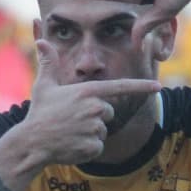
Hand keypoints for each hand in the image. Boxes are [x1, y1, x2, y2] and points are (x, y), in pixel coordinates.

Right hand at [18, 40, 159, 164]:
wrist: (32, 142)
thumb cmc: (39, 112)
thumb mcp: (44, 85)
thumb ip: (48, 63)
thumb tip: (41, 41)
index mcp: (87, 91)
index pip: (121, 87)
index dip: (141, 86)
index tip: (158, 86)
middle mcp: (95, 108)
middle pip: (108, 112)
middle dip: (95, 117)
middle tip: (73, 120)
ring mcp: (94, 128)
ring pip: (102, 130)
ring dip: (90, 134)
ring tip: (70, 133)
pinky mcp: (92, 146)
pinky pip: (98, 146)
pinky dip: (87, 149)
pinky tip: (72, 145)